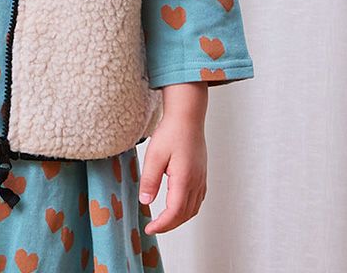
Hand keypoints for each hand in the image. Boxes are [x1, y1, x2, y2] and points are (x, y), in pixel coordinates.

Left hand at [138, 90, 207, 234]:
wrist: (187, 117)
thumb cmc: (171, 132)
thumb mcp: (154, 155)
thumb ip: (149, 180)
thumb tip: (145, 201)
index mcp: (184, 180)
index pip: (175, 212)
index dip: (162, 225)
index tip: (150, 228)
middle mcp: (196, 182)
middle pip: (185, 215)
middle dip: (170, 225)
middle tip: (154, 226)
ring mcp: (201, 179)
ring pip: (193, 209)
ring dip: (179, 219)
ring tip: (163, 220)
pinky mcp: (201, 175)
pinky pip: (197, 200)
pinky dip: (187, 209)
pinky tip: (177, 206)